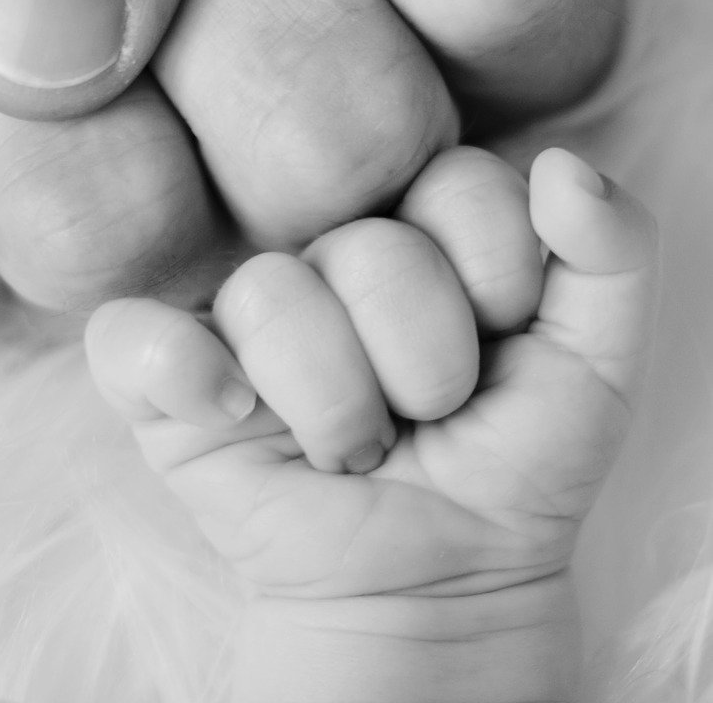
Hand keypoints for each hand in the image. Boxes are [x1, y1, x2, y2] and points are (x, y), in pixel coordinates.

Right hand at [86, 147, 655, 700]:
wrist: (441, 582)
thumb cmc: (514, 461)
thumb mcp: (598, 362)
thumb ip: (613, 252)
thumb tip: (564, 163)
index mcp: (422, 224)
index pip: (461, 182)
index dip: (500, 278)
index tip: (508, 345)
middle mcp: (328, 250)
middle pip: (374, 248)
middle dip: (428, 363)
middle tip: (431, 415)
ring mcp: (244, 310)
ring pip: (274, 295)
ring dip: (341, 406)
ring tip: (359, 448)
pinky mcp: (167, 376)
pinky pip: (132, 336)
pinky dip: (183, 374)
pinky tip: (235, 414)